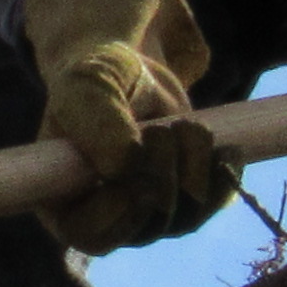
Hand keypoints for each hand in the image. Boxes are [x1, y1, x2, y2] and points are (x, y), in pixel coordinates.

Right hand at [17, 0, 229, 250]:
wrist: (136, 53)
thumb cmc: (97, 66)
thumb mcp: (89, 82)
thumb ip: (97, 121)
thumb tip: (124, 172)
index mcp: (59, 191)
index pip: (88, 233)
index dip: (119, 216)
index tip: (138, 181)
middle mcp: (101, 207)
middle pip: (144, 228)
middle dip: (163, 177)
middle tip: (165, 127)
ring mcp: (145, 204)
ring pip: (182, 220)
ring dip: (195, 171)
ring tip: (189, 125)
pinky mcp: (184, 192)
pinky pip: (210, 205)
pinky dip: (224, 178)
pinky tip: (227, 149)